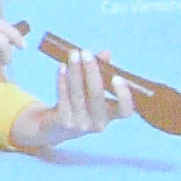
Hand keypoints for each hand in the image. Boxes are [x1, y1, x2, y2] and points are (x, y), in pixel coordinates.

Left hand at [6, 35, 126, 150]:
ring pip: (78, 93)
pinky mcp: (63, 122)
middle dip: (91, 71)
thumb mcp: (92, 89)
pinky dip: (62, 80)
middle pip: (97, 96)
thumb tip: (105, 54)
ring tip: (73, 54)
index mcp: (111, 116)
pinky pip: (63, 97)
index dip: (124, 96)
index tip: (117, 77)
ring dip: (75, 71)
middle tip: (86, 52)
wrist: (55, 128)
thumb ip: (102, 71)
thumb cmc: (80, 103)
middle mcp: (98, 123)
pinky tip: (62, 67)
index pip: (125, 110)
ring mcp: (80, 124)